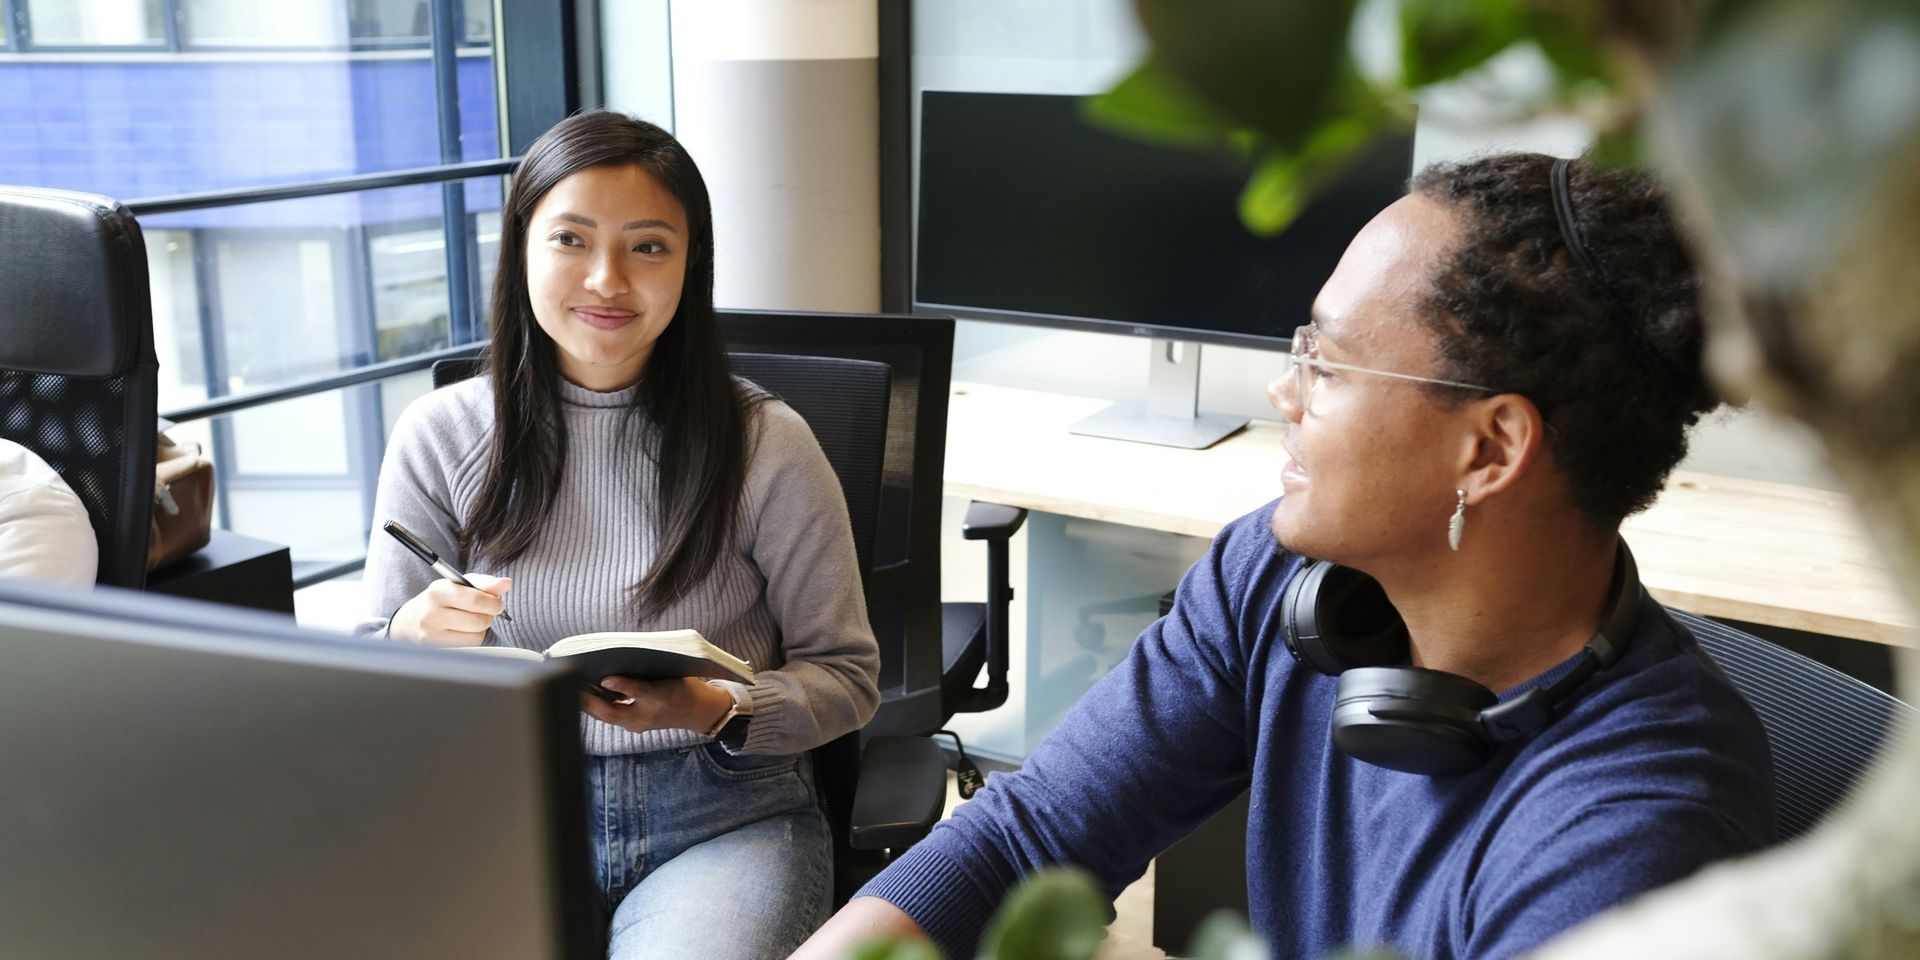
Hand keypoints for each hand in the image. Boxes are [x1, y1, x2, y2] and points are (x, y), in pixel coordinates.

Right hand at [388, 573, 510, 645]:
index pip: (476, 600)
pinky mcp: (436, 651)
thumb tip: (507, 583)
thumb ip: (483, 583)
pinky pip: (469, 647)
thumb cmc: (439, 601)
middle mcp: (431, 614)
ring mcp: (431, 636)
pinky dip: (471, 640)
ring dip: (480, 630)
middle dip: (488, 616)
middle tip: (483, 613)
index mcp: (438, 591)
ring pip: (477, 636)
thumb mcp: (456, 585)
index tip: (497, 604)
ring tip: (469, 623)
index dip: (494, 603)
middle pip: (480, 620)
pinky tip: (460, 633)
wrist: (407, 623)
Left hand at [580, 676, 732, 733]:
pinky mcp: (633, 722)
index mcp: (652, 706)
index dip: (613, 688)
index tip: (599, 678)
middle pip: (608, 713)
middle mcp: (640, 719)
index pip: (626, 699)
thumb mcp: (665, 682)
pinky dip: (599, 705)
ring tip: (574, 687)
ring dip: (590, 704)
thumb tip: (608, 679)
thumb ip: (636, 683)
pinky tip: (590, 693)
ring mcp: (636, 723)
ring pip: (607, 715)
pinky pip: (612, 715)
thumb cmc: (682, 691)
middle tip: (570, 685)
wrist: (696, 710)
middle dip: (588, 701)